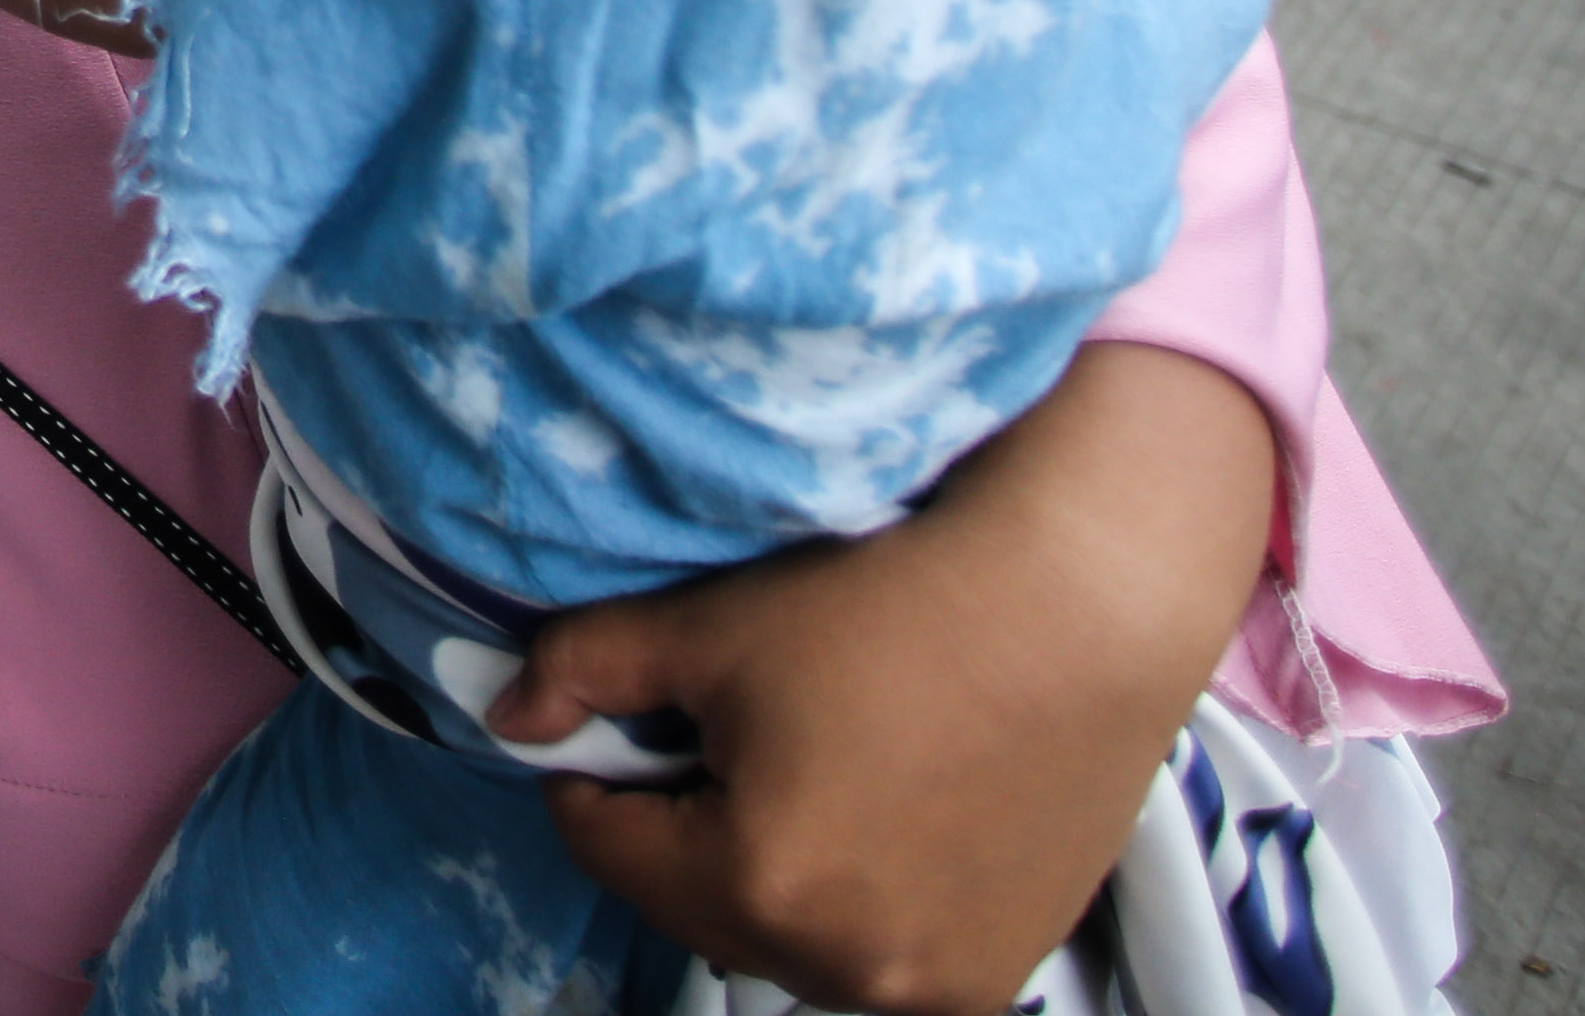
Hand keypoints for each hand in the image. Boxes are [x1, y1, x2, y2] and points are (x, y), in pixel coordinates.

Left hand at [487, 343, 1270, 1012]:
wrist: (1079, 608)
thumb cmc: (889, 606)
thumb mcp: (705, 627)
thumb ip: (582, 673)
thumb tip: (505, 714)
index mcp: (761, 887)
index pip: (608, 850)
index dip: (589, 777)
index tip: (609, 724)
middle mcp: (849, 968)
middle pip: (698, 908)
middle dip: (677, 831)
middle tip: (702, 738)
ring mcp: (935, 985)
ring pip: (787, 939)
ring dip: (764, 873)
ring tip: (794, 767)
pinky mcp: (1000, 973)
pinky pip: (877, 954)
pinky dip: (850, 899)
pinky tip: (873, 805)